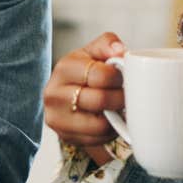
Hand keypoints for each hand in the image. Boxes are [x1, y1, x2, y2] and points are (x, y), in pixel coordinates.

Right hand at [44, 33, 126, 164]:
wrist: (66, 94)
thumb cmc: (85, 70)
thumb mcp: (94, 51)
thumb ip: (108, 43)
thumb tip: (120, 51)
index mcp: (64, 68)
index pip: (100, 75)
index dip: (119, 77)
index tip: (124, 77)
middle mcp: (54, 94)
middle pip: (101, 100)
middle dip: (121, 98)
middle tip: (127, 95)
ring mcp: (57, 118)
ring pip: (100, 124)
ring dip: (116, 117)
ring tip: (118, 107)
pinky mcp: (65, 136)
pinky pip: (98, 139)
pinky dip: (109, 131)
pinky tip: (109, 119)